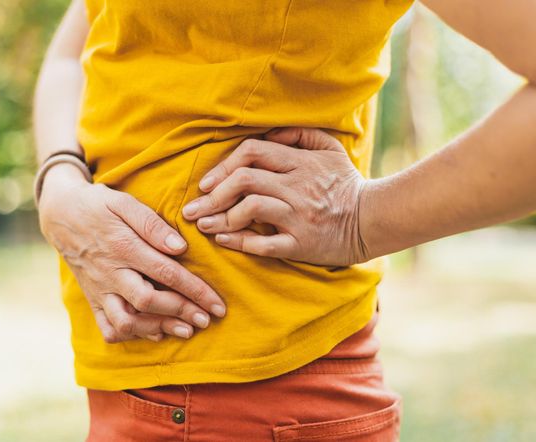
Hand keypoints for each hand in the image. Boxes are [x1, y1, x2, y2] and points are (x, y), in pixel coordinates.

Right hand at [38, 164, 226, 342]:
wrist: (59, 214)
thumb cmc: (98, 205)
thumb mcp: (123, 203)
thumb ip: (151, 224)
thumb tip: (179, 247)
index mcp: (124, 247)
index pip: (167, 274)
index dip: (196, 291)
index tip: (217, 304)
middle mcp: (111, 273)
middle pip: (149, 302)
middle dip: (182, 313)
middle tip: (207, 319)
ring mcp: (100, 289)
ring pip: (127, 321)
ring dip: (158, 328)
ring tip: (185, 330)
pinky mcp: (92, 298)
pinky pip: (108, 327)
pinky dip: (130, 335)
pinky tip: (153, 332)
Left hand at [181, 127, 370, 266]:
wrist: (372, 219)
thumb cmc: (344, 183)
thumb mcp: (328, 148)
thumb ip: (297, 134)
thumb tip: (266, 133)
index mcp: (300, 162)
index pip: (252, 153)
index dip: (223, 166)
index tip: (206, 183)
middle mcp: (297, 187)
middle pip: (245, 181)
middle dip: (212, 195)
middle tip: (192, 209)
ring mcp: (298, 216)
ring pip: (251, 209)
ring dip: (222, 217)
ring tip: (203, 224)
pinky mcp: (301, 244)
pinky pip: (264, 243)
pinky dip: (239, 242)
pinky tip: (223, 239)